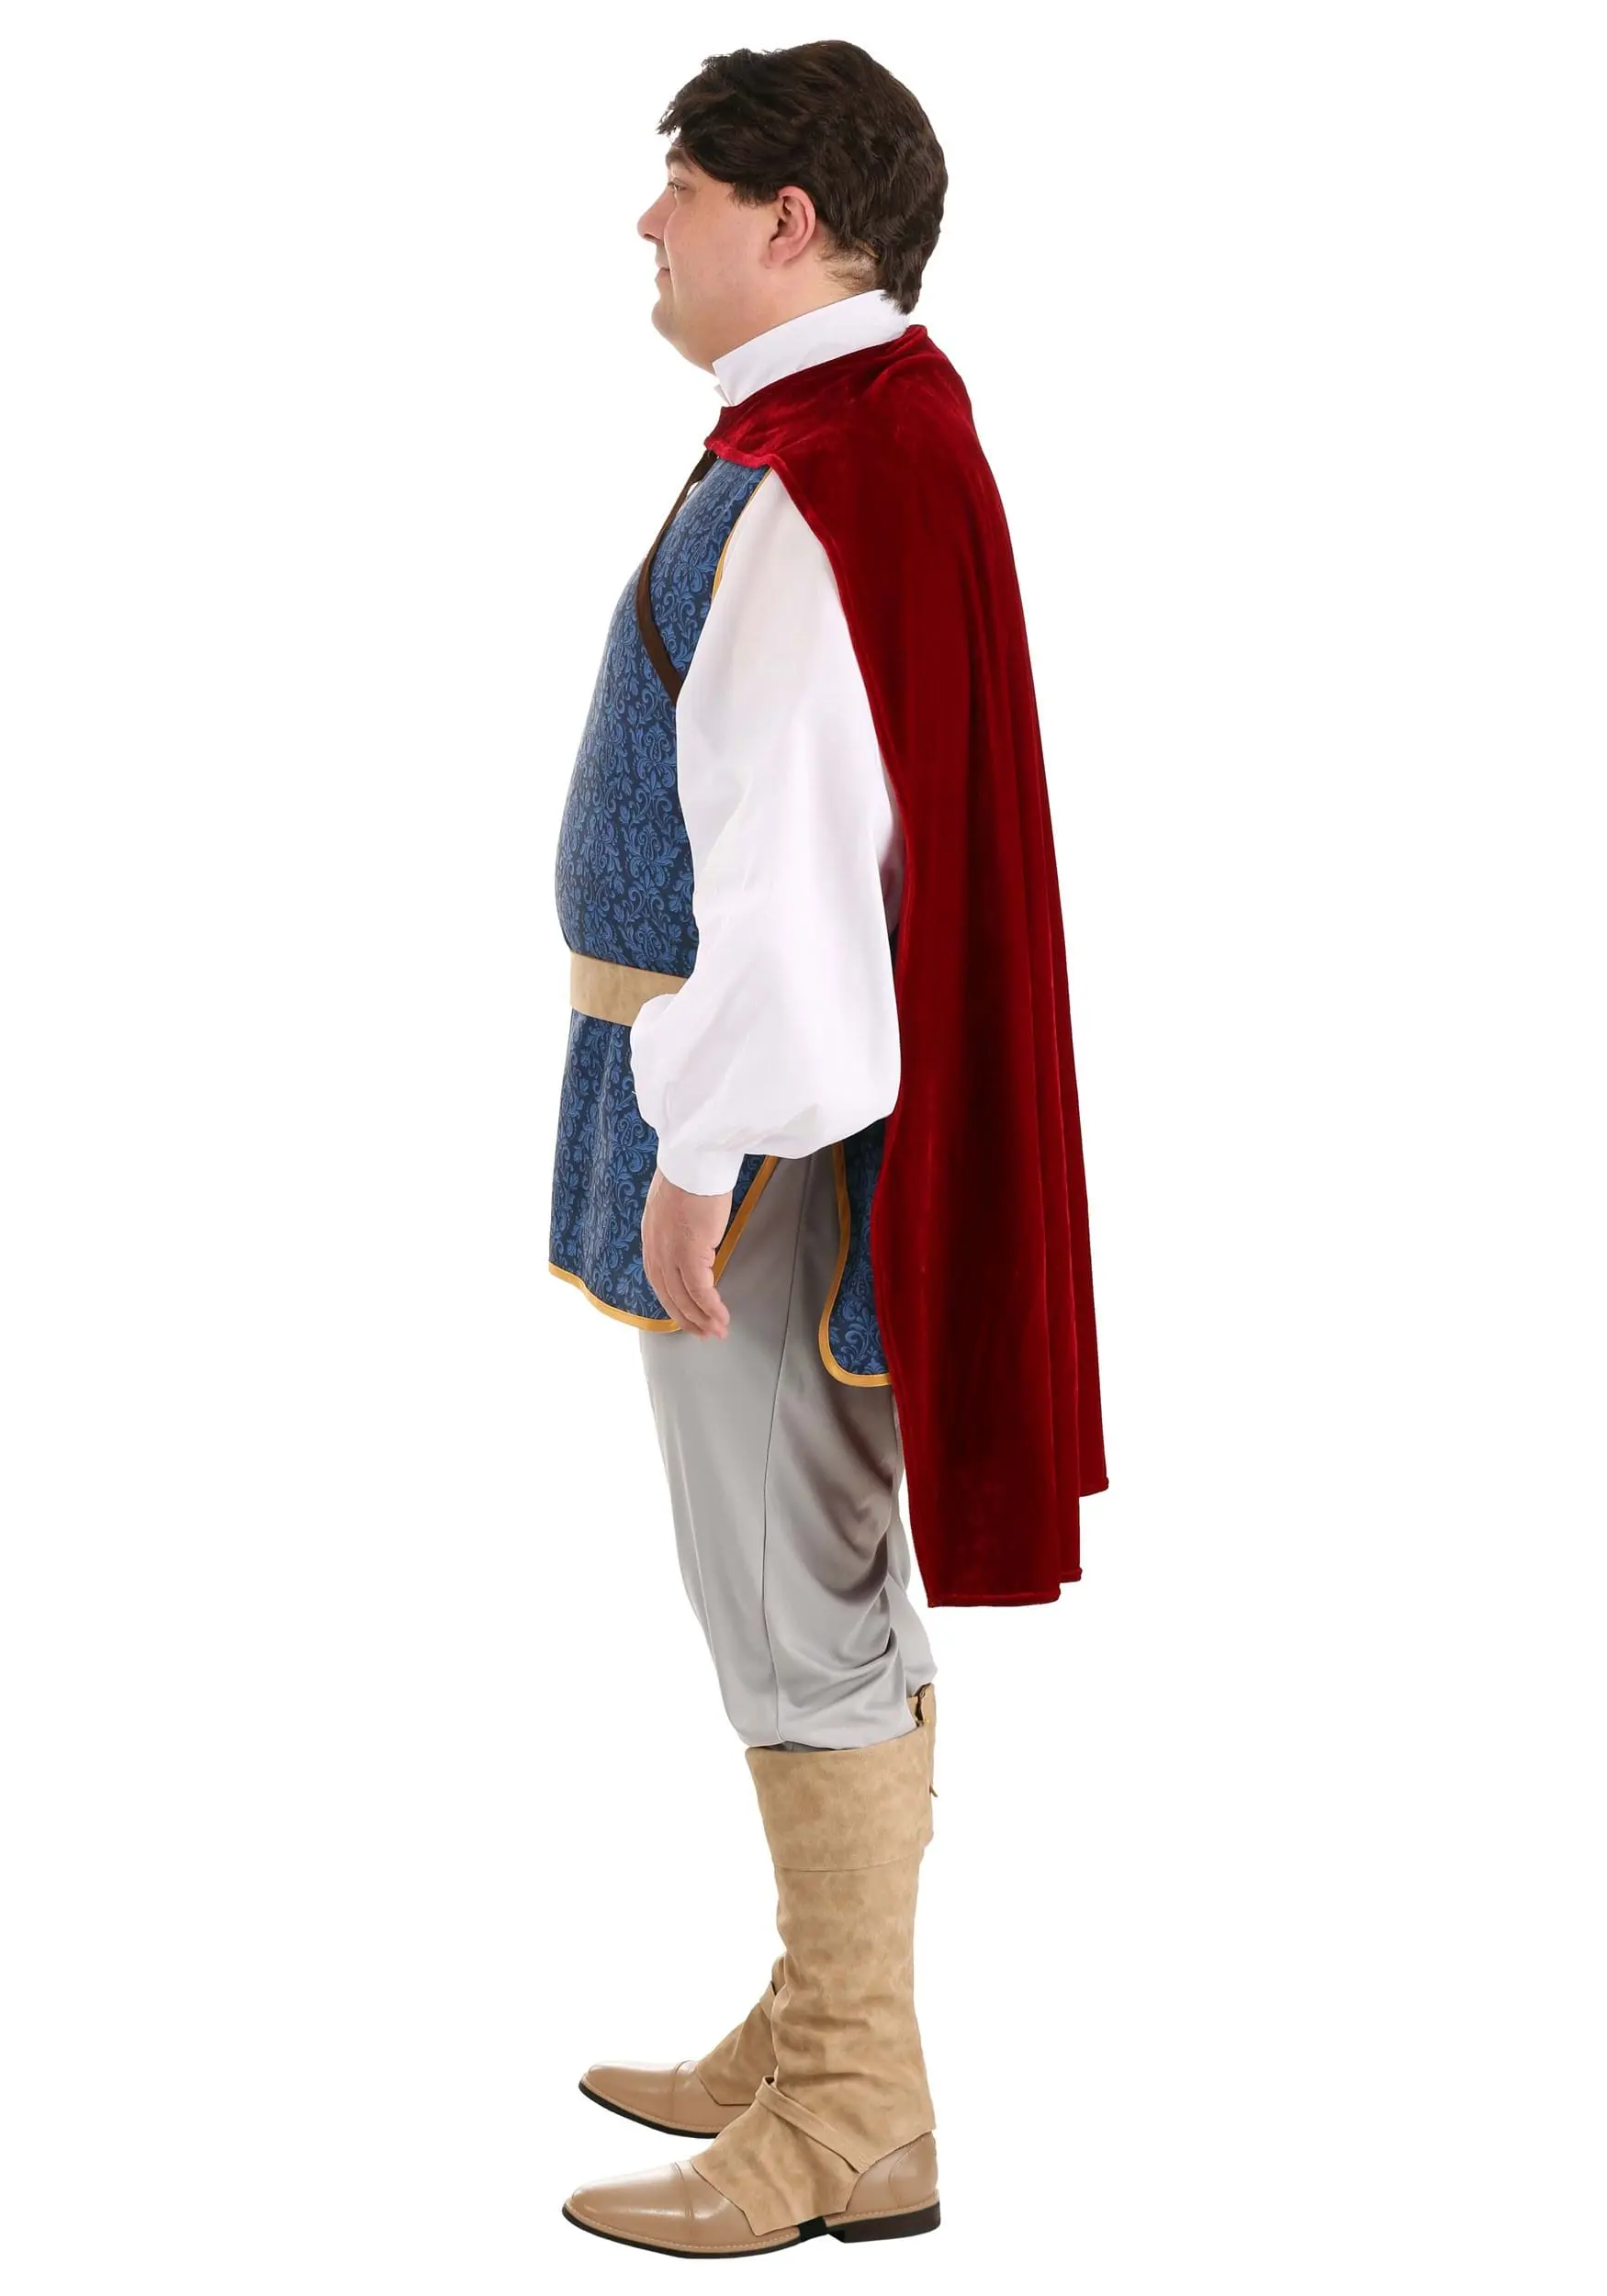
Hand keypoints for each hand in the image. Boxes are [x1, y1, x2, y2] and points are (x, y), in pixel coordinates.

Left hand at [641, 1166, 731, 1337]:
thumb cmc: (690, 1174)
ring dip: (702, 1318)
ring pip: (684, 1297)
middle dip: (688, 1318)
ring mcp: (670, 1253)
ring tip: (718, 1331)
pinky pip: (700, 1290)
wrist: (693, 1160)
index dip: (674, 1302)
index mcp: (650, 1238)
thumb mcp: (675, 1206)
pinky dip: (711, 1307)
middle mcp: (655, 1249)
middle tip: (705, 1333)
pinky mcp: (689, 1253)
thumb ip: (677, 1227)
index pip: (659, 1280)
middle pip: (668, 1295)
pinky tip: (721, 1318)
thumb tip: (691, 1237)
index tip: (687, 1315)